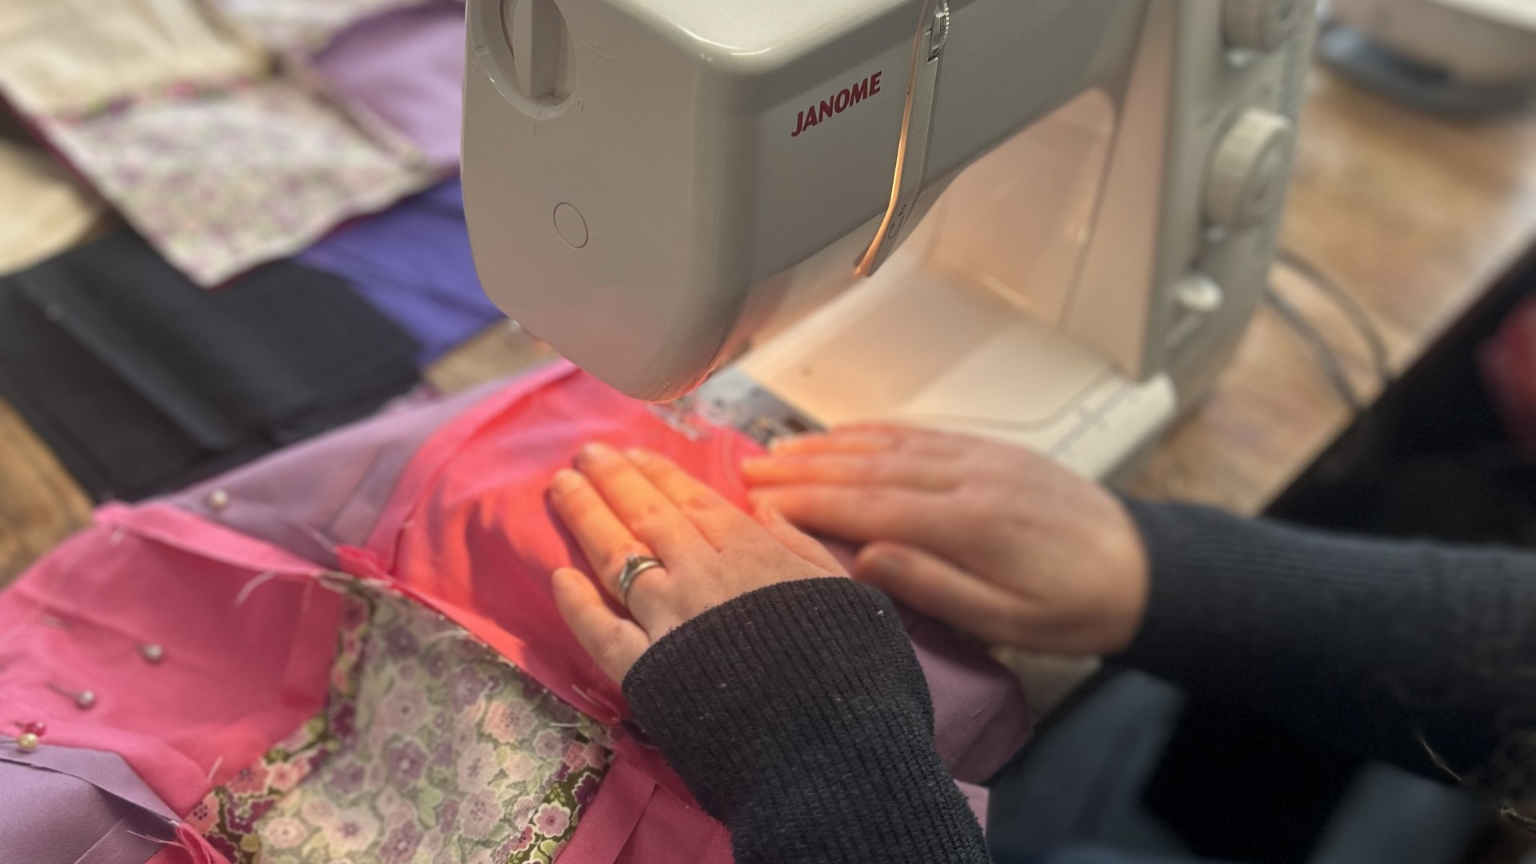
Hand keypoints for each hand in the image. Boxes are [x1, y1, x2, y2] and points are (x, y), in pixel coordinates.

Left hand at [549, 442, 845, 682]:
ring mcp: (667, 620)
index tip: (633, 453)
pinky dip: (577, 603)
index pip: (691, 500)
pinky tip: (559, 577)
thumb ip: (798, 543)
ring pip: (616, 557)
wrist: (827, 734)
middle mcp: (700, 574)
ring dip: (585, 517)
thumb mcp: (838, 586)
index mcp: (749, 550)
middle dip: (612, 479)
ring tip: (560, 486)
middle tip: (585, 452)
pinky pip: (600, 631)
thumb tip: (764, 506)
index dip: (658, 474)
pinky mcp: (645, 671)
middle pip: (646, 516)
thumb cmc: (847, 662)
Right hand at [742, 425, 1148, 654]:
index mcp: (968, 523)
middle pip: (864, 466)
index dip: (806, 502)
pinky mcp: (988, 450)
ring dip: (824, 445)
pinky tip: (842, 435)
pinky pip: (917, 432)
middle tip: (745, 471)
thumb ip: (933, 585)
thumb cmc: (1075, 605)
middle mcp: (967, 478)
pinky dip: (870, 431)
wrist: (1141, 568)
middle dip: (798, 468)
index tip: (758, 501)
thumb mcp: (1005, 619)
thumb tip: (867, 557)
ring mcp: (977, 457)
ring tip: (775, 450)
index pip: (866, 505)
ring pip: (885, 443)